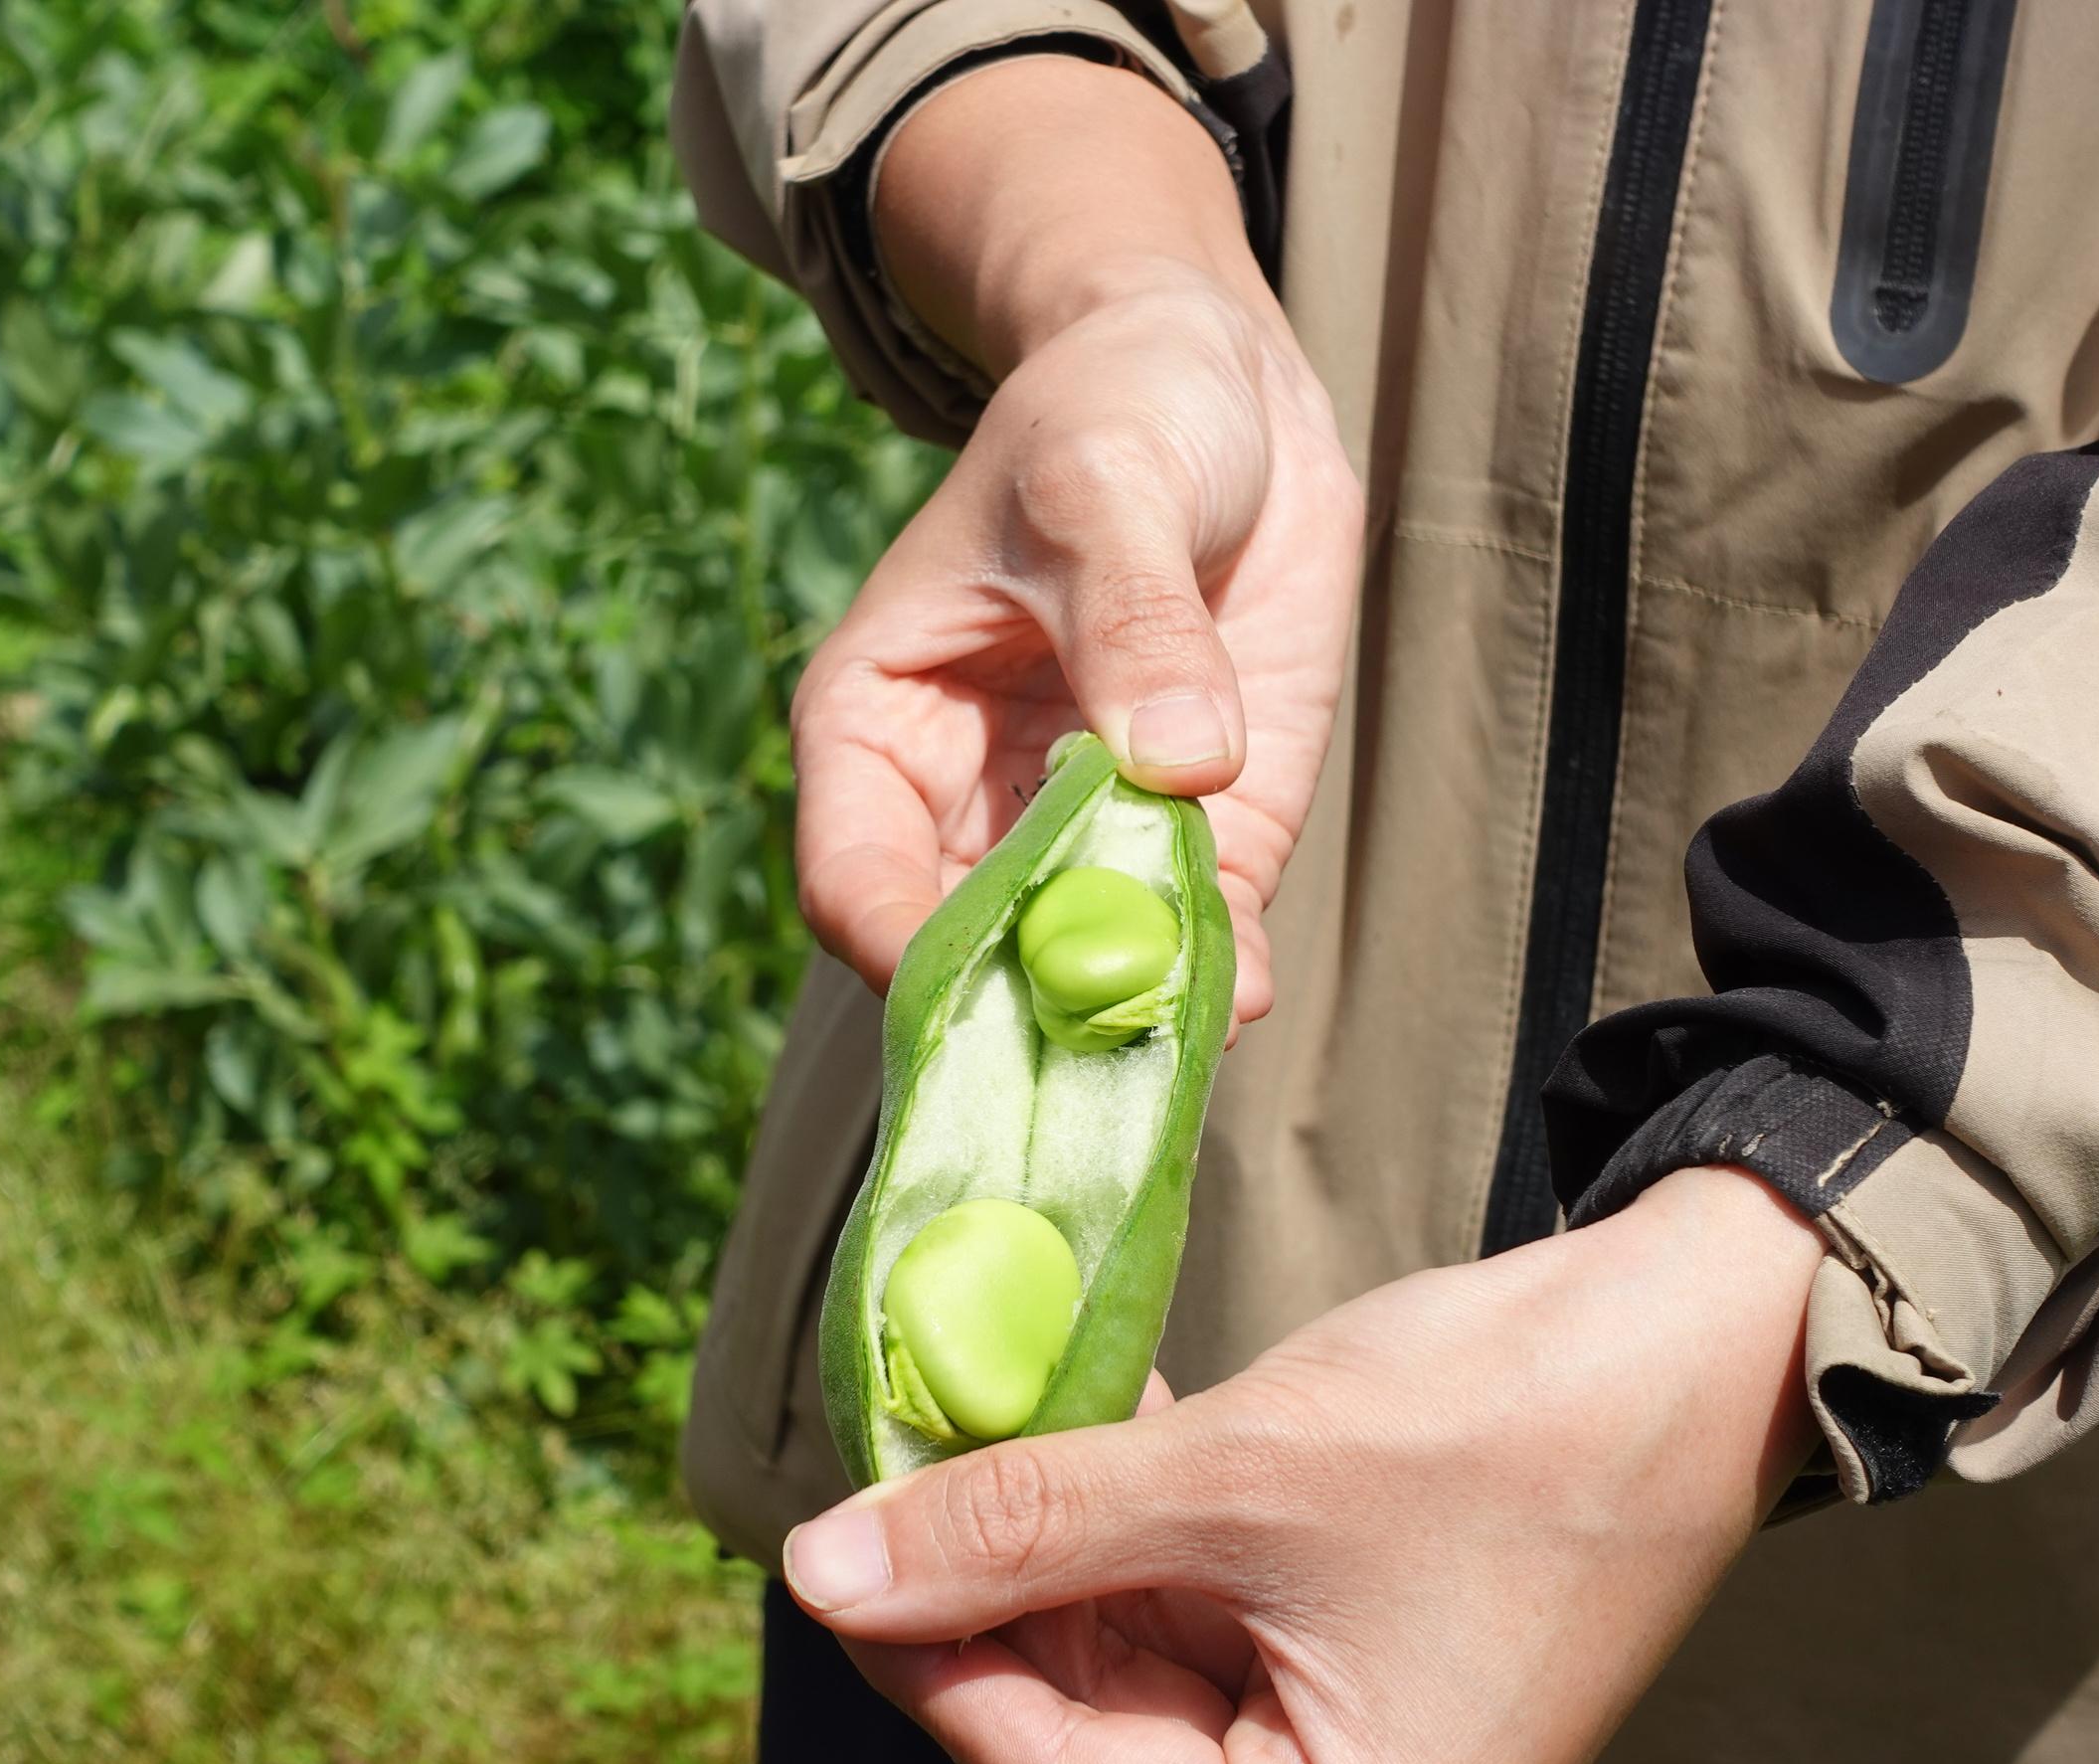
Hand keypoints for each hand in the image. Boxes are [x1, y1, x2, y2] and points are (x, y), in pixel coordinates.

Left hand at [780, 1168, 1827, 1763]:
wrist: (1706, 1331)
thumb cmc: (1518, 1430)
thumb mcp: (1245, 1478)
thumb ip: (1027, 1526)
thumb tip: (825, 1571)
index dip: (927, 1644)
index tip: (834, 1526)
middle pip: (1073, 1719)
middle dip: (977, 1575)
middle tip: (895, 1439)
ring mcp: (1327, 1727)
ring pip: (1113, 1644)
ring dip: (1040, 1523)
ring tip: (971, 1398)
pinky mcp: (1330, 1636)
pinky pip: (1178, 1589)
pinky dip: (1116, 1502)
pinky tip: (1060, 1402)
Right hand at [791, 59, 1361, 1028]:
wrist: (1225, 393)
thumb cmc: (1113, 411)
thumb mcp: (1104, 482)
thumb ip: (1132, 617)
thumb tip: (1178, 761)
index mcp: (876, 729)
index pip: (852, 881)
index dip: (905, 950)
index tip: (986, 983)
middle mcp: (964, 809)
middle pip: (966, 960)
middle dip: (1027, 1012)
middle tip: (1096, 1035)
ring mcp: (1083, 835)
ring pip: (1080, 969)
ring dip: (1128, 1010)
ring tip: (1184, 1021)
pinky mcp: (1195, 836)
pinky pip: (1191, 935)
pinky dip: (1215, 973)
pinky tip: (1246, 984)